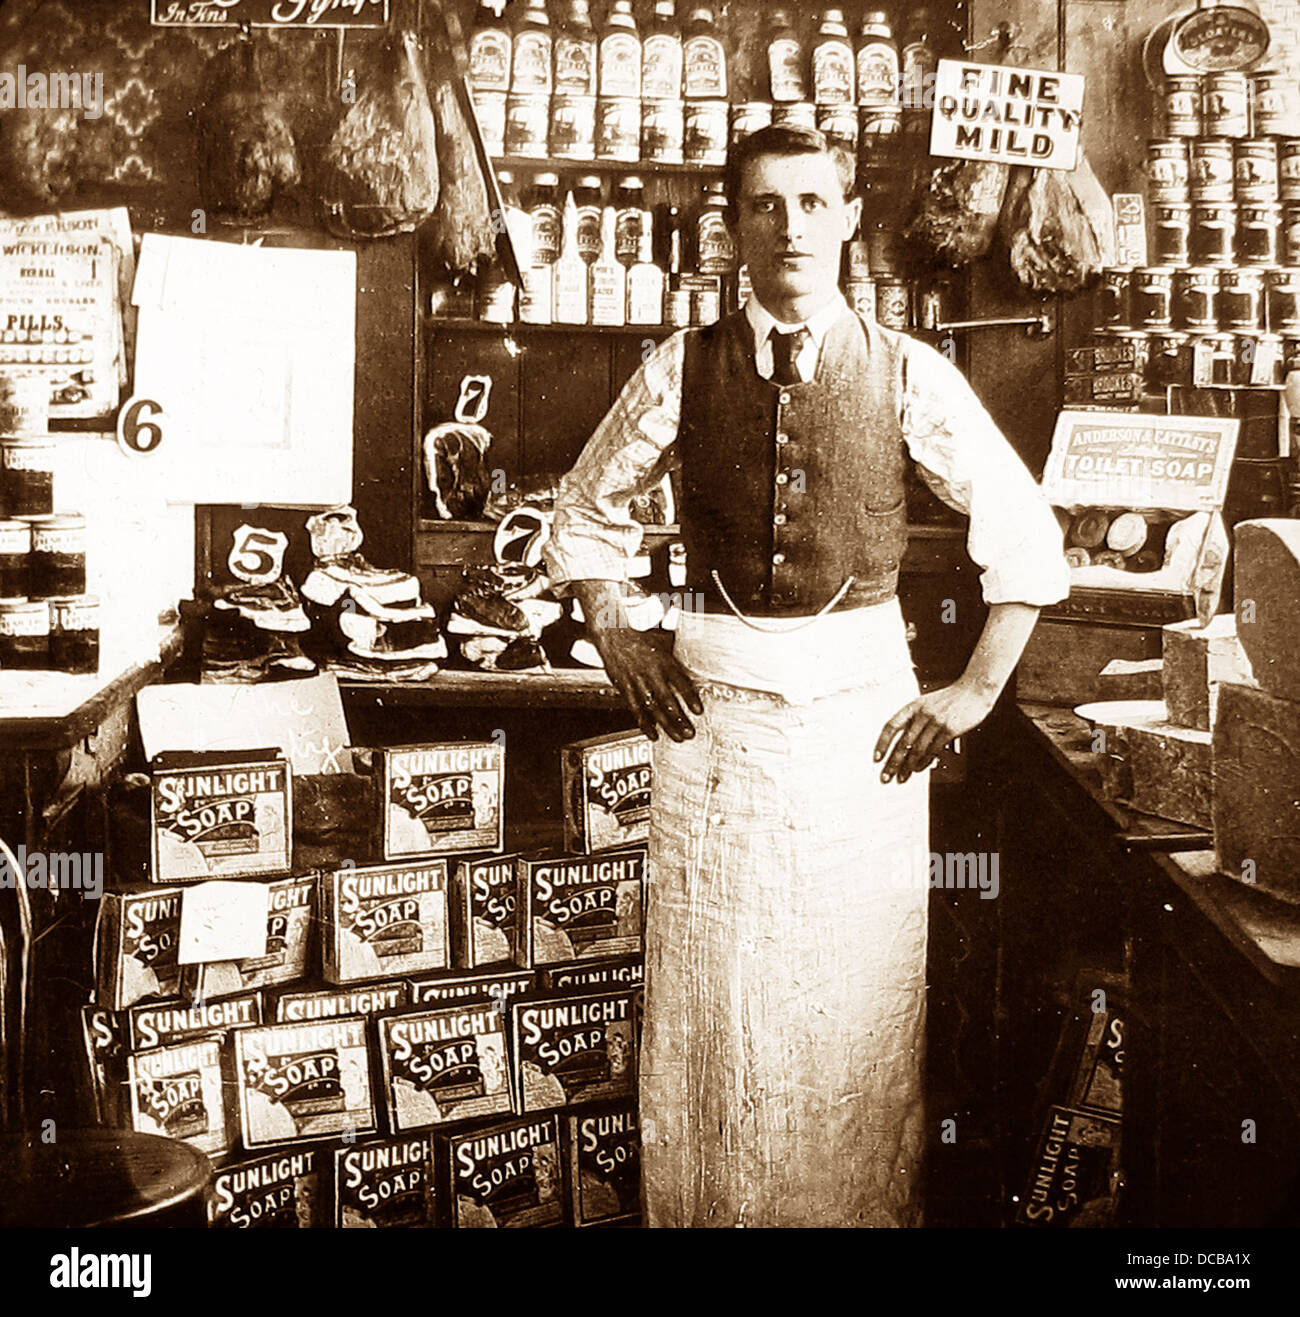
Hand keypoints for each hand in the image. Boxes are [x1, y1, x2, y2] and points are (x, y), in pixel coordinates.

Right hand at [594, 627, 701, 742]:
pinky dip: (644, 724)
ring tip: (678, 737)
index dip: (690, 698)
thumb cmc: (640, 635)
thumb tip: (695, 657)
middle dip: (680, 719)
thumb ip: (678, 655)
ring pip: (653, 709)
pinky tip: (653, 735)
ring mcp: (636, 682)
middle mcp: (650, 673)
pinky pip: (635, 709)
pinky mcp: (625, 688)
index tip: (699, 711)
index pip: (680, 683)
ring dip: (666, 725)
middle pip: (668, 700)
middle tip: (690, 732)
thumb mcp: (663, 639)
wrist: (612, 632)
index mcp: (663, 661)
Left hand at [874, 678, 999, 783]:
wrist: (973, 690)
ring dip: (908, 767)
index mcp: (913, 706)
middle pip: (902, 743)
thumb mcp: (927, 703)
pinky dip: (924, 762)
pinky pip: (933, 751)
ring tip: (902, 777)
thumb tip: (905, 747)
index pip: (891, 726)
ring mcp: (936, 722)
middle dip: (893, 763)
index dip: (882, 743)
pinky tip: (919, 769)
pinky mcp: (949, 730)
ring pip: (917, 750)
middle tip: (886, 776)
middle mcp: (922, 714)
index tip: (877, 758)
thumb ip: (916, 721)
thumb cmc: (950, 699)